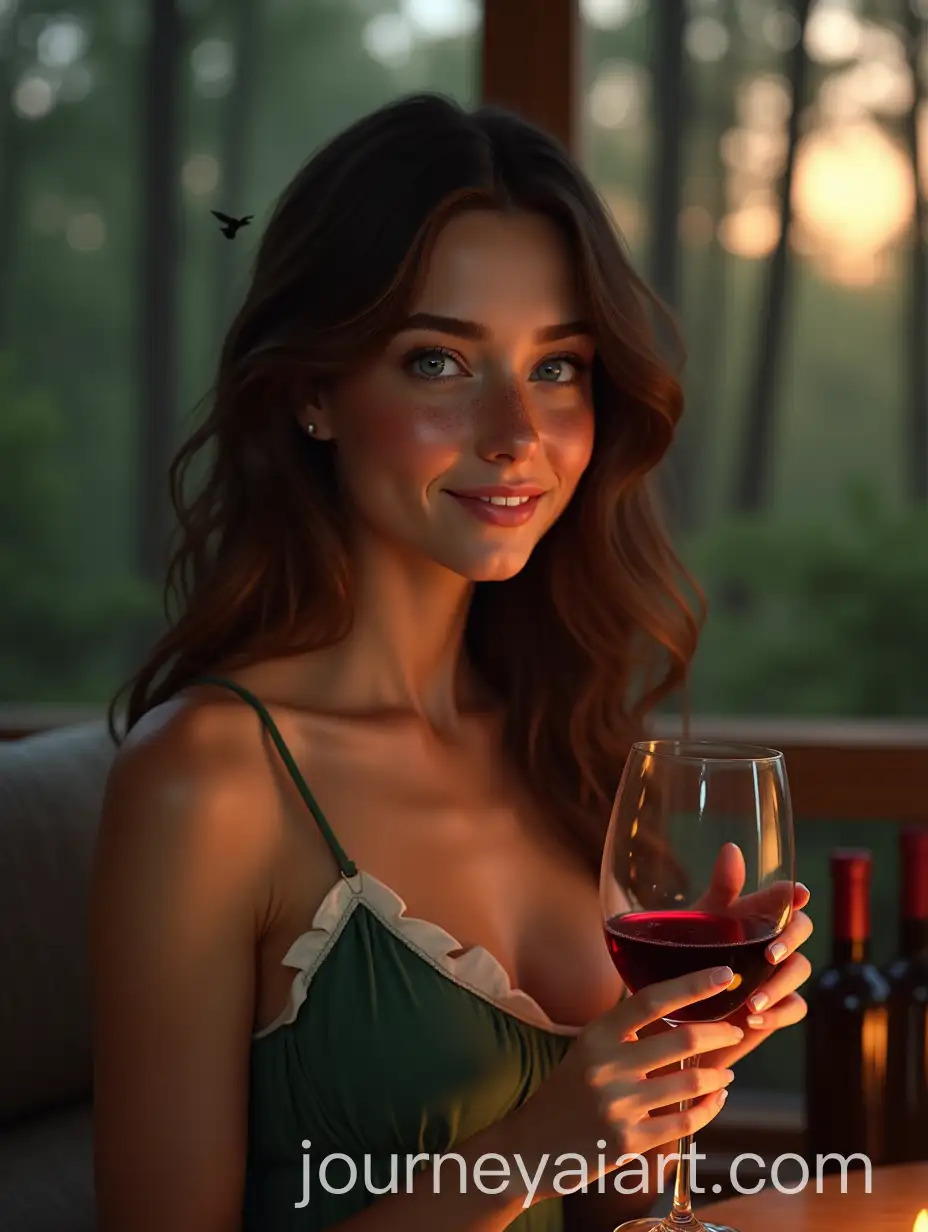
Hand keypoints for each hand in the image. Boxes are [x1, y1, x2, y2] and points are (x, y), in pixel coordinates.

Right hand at [500, 967, 744, 1201]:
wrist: (531, 1147)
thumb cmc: (567, 1092)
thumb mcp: (587, 1050)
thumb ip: (624, 1031)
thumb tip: (674, 1004)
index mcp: (596, 1035)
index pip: (650, 999)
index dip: (692, 984)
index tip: (725, 975)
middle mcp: (606, 1066)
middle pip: (681, 1041)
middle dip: (719, 1033)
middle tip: (735, 1031)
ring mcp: (618, 1106)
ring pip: (690, 1084)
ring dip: (718, 1075)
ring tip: (726, 1072)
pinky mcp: (628, 1143)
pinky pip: (684, 1123)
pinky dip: (709, 1108)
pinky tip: (716, 1099)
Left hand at [695, 842, 812, 1066]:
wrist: (677, 1013)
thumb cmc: (688, 958)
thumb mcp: (699, 923)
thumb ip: (720, 890)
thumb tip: (733, 848)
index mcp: (754, 915)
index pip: (784, 897)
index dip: (795, 893)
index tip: (799, 892)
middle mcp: (771, 941)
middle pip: (802, 929)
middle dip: (791, 939)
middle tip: (770, 954)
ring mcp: (778, 975)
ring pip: (801, 969)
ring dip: (781, 984)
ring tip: (753, 1002)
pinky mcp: (779, 1008)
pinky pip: (796, 1007)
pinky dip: (778, 1013)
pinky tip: (753, 1018)